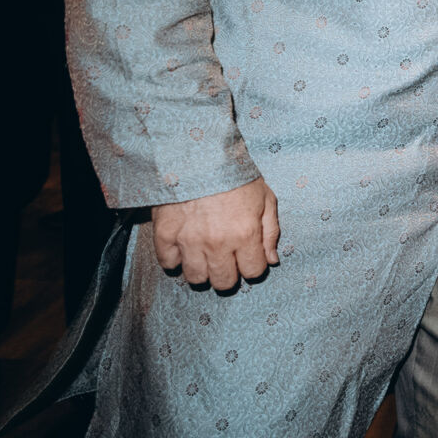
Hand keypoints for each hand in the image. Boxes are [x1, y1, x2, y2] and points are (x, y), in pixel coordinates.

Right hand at [152, 178, 280, 292]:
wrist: (198, 155)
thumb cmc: (236, 175)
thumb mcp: (266, 199)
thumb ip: (271, 232)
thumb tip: (272, 260)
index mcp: (245, 235)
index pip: (253, 272)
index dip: (253, 267)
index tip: (249, 257)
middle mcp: (217, 244)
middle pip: (223, 282)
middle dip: (229, 275)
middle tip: (227, 260)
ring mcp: (188, 241)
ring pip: (196, 278)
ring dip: (203, 271)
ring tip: (205, 257)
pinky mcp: (165, 234)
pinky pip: (167, 263)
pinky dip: (175, 261)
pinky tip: (183, 250)